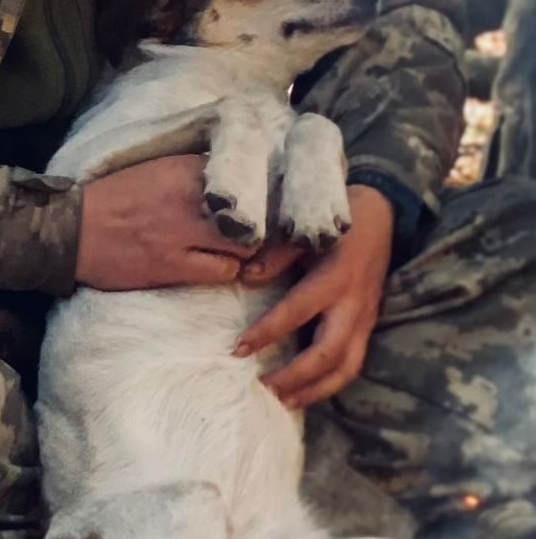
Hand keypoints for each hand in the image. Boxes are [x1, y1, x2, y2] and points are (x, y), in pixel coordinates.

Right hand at [76, 154, 258, 289]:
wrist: (73, 231)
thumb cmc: (112, 198)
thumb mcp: (154, 169)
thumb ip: (192, 171)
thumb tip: (229, 175)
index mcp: (182, 167)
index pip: (244, 171)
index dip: (258, 186)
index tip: (264, 196)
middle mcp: (189, 196)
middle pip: (254, 207)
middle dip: (261, 219)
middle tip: (260, 227)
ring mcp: (183, 232)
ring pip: (246, 243)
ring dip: (248, 248)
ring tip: (241, 249)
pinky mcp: (175, 265)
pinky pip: (224, 270)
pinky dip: (229, 269)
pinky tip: (220, 266)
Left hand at [233, 185, 393, 408]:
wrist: (380, 217)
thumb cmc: (337, 220)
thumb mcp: (305, 229)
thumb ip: (276, 255)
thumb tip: (245, 277)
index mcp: (334, 278)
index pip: (296, 312)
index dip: (267, 333)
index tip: (239, 349)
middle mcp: (352, 305)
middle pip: (327, 354)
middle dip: (295, 376)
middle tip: (263, 388)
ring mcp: (365, 319)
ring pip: (345, 368)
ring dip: (315, 390)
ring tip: (285, 402)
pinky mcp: (369, 326)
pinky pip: (353, 363)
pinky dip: (331, 383)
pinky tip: (308, 391)